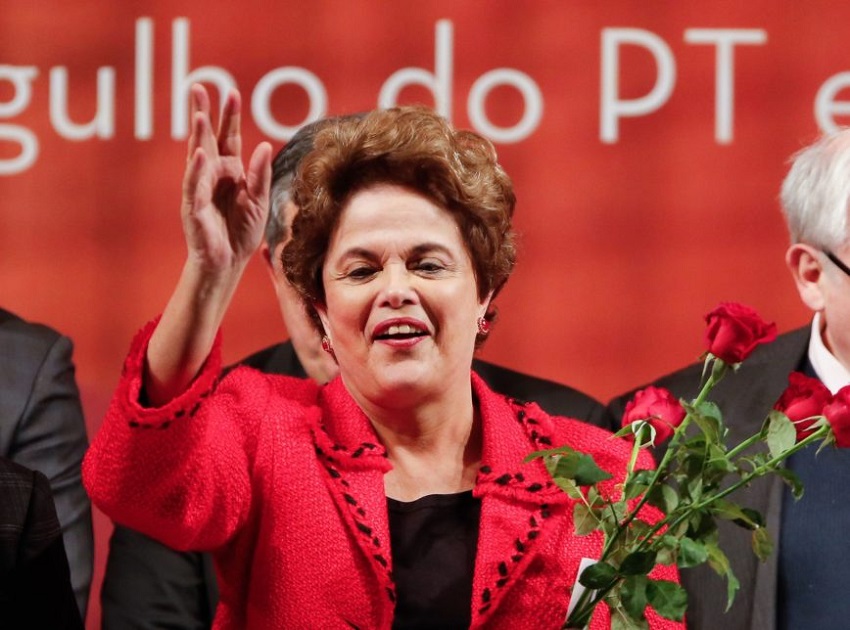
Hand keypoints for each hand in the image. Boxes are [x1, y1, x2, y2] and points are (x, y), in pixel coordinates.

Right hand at [181, 84, 271, 273]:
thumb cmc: (242, 232)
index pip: (229, 137)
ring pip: (197, 155)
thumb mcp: (259, 201)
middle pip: (207, 138)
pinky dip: (196, 168)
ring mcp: (200, 188)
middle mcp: (212, 174)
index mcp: (230, 171)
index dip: (229, 116)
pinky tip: (199, 153)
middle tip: (199, 87)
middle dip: (204, 113)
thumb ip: (260, 175)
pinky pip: (194, 184)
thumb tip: (264, 146)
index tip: (231, 92)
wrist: (228, 262)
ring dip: (198, 134)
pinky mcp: (194, 206)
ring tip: (200, 114)